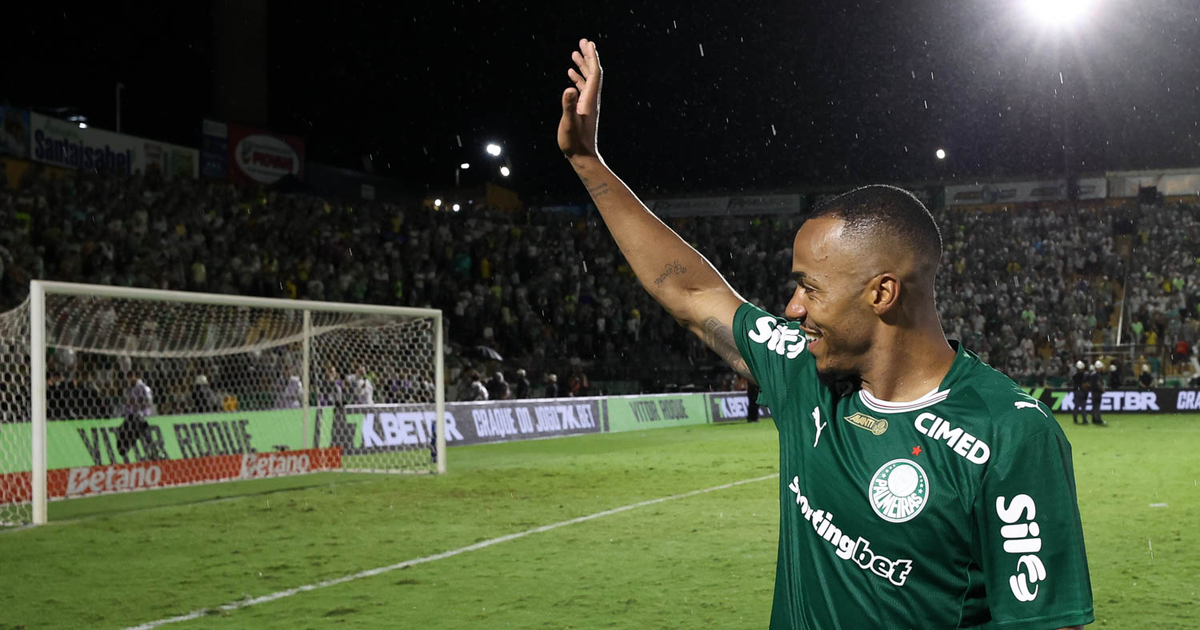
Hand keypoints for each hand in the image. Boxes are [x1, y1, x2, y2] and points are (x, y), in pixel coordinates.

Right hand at [557, 38, 601, 160]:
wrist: (582, 157)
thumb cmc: (574, 142)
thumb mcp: (568, 123)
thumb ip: (568, 106)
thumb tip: (568, 88)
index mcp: (589, 100)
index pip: (594, 74)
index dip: (591, 58)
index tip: (588, 43)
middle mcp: (591, 100)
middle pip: (592, 73)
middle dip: (588, 56)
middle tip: (583, 41)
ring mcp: (588, 104)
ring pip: (587, 80)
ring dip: (582, 66)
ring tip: (574, 53)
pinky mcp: (583, 110)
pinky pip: (582, 89)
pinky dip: (577, 79)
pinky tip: (570, 75)